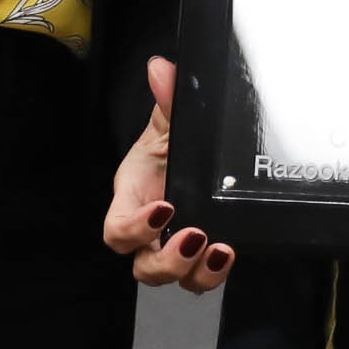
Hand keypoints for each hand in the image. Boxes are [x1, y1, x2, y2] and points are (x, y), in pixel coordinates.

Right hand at [106, 56, 234, 294]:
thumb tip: (161, 68)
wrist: (193, 155)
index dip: (135, 229)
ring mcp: (174, 246)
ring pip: (175, 279)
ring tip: (219, 250)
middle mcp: (149, 232)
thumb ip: (167, 99)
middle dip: (168, 261)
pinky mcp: (201, 255)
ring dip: (195, 272)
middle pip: (144, 267)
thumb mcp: (169, 122)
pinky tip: (230, 252)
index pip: (117, 230)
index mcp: (132, 199)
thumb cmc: (168, 146)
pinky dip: (215, 272)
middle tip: (195, 236)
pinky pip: (202, 277)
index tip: (164, 208)